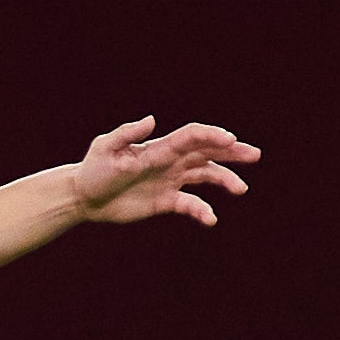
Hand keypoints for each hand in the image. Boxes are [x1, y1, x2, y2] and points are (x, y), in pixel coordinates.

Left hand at [71, 117, 259, 228]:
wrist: (84, 197)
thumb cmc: (93, 168)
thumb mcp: (106, 148)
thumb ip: (128, 134)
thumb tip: (151, 120)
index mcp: (159, 147)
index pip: (192, 137)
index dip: (212, 136)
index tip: (230, 139)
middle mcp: (169, 161)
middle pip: (207, 153)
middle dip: (231, 152)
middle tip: (254, 154)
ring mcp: (170, 181)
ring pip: (205, 177)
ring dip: (224, 180)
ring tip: (241, 189)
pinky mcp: (165, 201)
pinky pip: (190, 204)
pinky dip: (202, 210)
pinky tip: (210, 219)